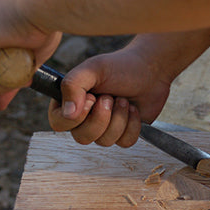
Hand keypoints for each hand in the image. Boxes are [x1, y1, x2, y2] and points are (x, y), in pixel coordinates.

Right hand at [48, 42, 171, 146]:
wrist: (150, 70)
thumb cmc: (120, 66)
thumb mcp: (93, 68)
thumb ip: (73, 86)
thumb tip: (68, 114)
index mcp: (70, 101)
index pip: (59, 123)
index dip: (78, 116)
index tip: (92, 98)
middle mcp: (84, 118)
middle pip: (82, 138)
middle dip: (102, 118)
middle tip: (110, 98)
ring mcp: (103, 128)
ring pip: (105, 141)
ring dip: (119, 118)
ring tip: (123, 100)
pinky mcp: (122, 134)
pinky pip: (124, 143)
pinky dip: (132, 125)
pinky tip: (133, 110)